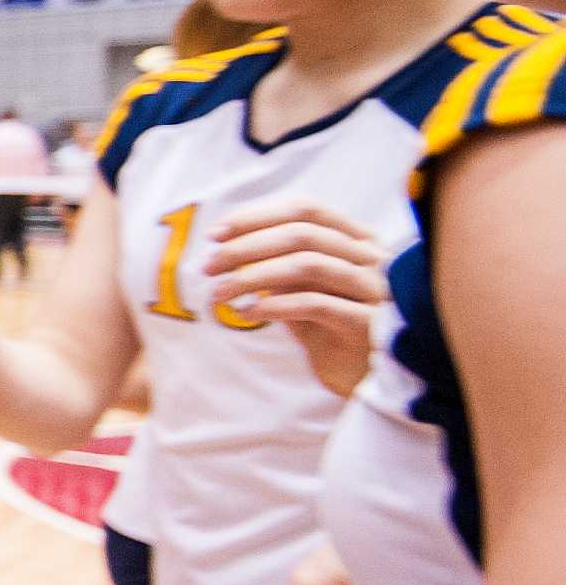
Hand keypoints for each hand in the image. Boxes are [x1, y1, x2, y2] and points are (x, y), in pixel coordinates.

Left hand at [204, 199, 387, 397]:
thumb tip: (225, 247)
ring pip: (307, 265)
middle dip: (246, 246)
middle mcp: (372, 257)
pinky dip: (275, 305)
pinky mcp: (368, 323)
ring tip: (219, 293)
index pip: (305, 209)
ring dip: (253, 276)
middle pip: (301, 234)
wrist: (363, 375)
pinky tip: (247, 313)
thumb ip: (277, 262)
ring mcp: (374, 288)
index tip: (215, 235)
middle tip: (209, 266)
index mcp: (358, 238)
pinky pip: (315, 304)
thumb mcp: (301, 288)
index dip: (257, 217)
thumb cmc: (328, 325)